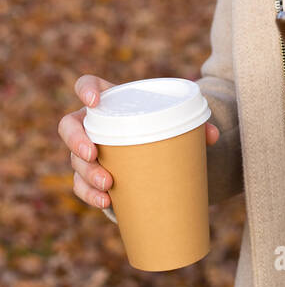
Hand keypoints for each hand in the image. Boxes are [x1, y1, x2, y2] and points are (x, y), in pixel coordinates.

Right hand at [60, 73, 220, 211]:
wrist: (160, 151)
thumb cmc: (163, 127)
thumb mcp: (177, 121)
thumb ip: (195, 124)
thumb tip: (212, 135)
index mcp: (111, 101)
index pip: (87, 85)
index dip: (86, 90)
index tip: (95, 102)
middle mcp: (92, 124)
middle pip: (69, 126)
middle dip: (76, 141)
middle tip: (93, 154)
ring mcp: (88, 150)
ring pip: (74, 160)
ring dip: (87, 173)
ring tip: (107, 185)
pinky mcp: (92, 175)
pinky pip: (81, 185)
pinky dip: (90, 195)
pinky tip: (106, 201)